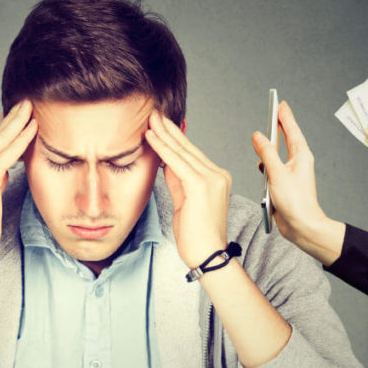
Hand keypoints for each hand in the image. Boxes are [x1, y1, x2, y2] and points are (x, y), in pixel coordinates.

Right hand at [0, 100, 37, 260]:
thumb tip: (3, 168)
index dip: (5, 128)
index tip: (17, 114)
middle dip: (12, 118)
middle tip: (26, 102)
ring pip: (0, 140)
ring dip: (19, 122)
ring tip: (32, 107)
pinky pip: (8, 153)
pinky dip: (22, 139)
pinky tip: (34, 128)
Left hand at [145, 111, 230, 267]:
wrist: (207, 254)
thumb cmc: (196, 234)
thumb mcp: (184, 201)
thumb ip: (177, 180)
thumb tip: (165, 163)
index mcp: (216, 178)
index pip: (192, 154)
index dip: (175, 138)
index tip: (161, 125)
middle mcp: (217, 175)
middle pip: (188, 148)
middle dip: (169, 130)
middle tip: (154, 114)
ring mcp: (212, 178)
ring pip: (182, 152)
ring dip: (163, 134)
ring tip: (150, 120)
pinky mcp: (201, 185)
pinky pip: (177, 162)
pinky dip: (162, 148)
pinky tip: (152, 137)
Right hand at [252, 102, 344, 265]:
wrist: (302, 226)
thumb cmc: (295, 202)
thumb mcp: (277, 174)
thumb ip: (266, 153)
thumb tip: (258, 136)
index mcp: (301, 156)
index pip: (292, 130)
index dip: (284, 116)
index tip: (280, 104)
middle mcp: (298, 162)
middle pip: (287, 139)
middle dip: (280, 125)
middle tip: (276, 111)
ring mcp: (291, 173)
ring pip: (279, 153)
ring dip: (272, 145)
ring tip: (267, 133)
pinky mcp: (284, 184)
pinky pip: (274, 168)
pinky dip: (266, 164)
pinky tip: (261, 164)